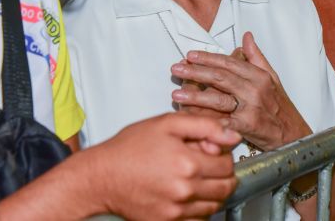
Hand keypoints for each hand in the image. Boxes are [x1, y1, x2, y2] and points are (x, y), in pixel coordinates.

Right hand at [92, 113, 239, 219]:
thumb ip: (204, 126)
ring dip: (212, 192)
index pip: (228, 165)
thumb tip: (232, 135)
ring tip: (196, 179)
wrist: (101, 176)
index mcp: (188, 163)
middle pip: (226, 187)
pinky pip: (198, 220)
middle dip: (223, 175)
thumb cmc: (130, 148)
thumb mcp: (167, 124)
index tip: (211, 152)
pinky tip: (187, 195)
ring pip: (215, 205)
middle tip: (208, 166)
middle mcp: (185, 189)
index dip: (223, 155)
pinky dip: (199, 209)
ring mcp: (176, 209)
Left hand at [171, 32, 311, 150]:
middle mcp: (254, 89)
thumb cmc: (280, 106)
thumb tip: (246, 36)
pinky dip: (206, 121)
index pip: (229, 62)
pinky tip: (190, 119)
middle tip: (176, 68)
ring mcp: (251, 108)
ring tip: (176, 94)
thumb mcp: (272, 78)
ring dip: (195, 96)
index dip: (208, 58)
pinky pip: (222, 122)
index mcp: (259, 76)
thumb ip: (257, 57)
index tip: (190, 55)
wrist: (294, 134)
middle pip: (220, 77)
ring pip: (218, 99)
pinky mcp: (247, 127)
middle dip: (196, 72)